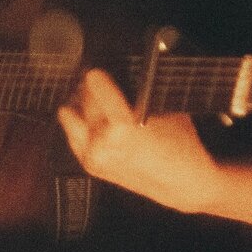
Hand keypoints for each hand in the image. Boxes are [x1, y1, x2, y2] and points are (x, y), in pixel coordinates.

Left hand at [56, 69, 220, 213]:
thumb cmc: (180, 145)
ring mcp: (93, 157)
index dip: (96, 73)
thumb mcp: (162, 107)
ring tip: (92, 102)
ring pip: (69, 117)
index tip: (98, 70)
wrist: (182, 181)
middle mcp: (102, 143)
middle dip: (88, 89)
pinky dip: (80, 126)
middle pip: (81, 98)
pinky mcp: (91, 166)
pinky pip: (72, 136)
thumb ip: (135, 91)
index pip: (94, 84)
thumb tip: (116, 76)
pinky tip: (92, 121)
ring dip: (79, 106)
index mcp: (121, 126)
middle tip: (97, 83)